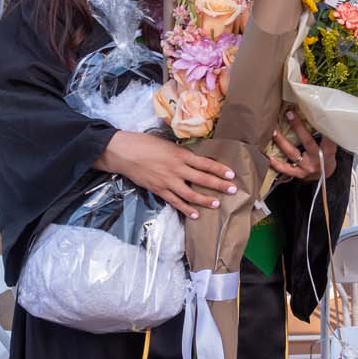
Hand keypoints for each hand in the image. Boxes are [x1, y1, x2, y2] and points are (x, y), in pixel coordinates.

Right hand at [98, 130, 242, 219]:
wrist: (124, 153)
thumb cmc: (144, 144)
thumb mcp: (167, 144)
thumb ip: (181, 154)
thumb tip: (194, 160)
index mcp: (180, 154)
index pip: (205, 163)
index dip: (219, 169)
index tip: (232, 174)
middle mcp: (177, 168)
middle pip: (202, 178)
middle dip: (219, 185)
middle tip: (233, 190)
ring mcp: (168, 181)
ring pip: (190, 194)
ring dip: (205, 200)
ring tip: (217, 204)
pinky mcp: (159, 190)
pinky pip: (175, 202)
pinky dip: (185, 209)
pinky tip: (195, 214)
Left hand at [270, 110, 336, 181]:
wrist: (323, 178)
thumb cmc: (326, 157)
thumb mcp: (329, 147)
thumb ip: (324, 135)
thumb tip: (315, 114)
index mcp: (328, 151)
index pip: (328, 137)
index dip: (323, 126)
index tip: (317, 113)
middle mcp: (318, 159)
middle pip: (307, 141)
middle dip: (298, 127)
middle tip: (289, 114)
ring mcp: (307, 167)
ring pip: (293, 153)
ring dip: (282, 142)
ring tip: (274, 132)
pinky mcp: (299, 174)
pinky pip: (286, 169)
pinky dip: (277, 164)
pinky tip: (269, 157)